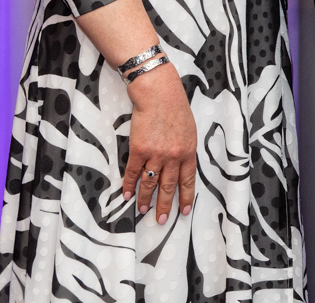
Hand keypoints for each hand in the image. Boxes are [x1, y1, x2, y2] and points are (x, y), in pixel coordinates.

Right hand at [121, 63, 197, 224]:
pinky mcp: (139, 150)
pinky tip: (126, 195)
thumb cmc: (175, 109)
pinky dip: (129, 185)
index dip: (186, 197)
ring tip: (143, 211)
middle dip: (165, 205)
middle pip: (168, 186)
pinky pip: (133, 172)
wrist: (159, 94)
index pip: (188, 180)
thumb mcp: (188, 131)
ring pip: (150, 183)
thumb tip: (180, 166)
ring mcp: (156, 154)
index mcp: (188, 151)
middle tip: (161, 220)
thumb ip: (184, 150)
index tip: (184, 210)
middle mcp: (174, 156)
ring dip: (145, 199)